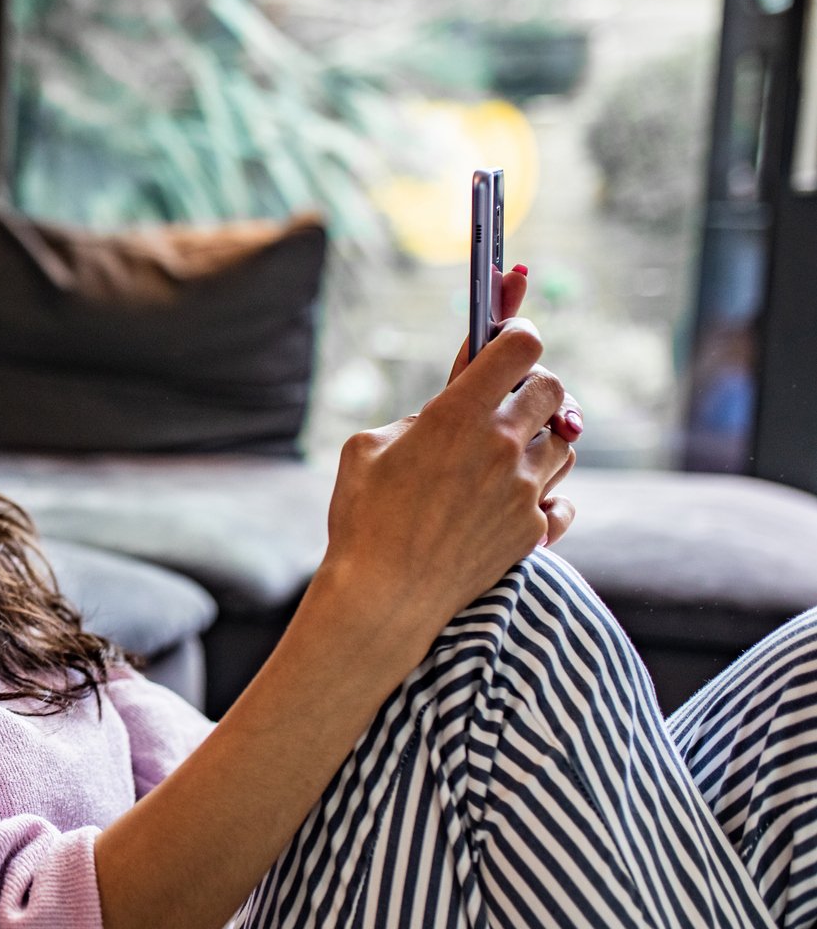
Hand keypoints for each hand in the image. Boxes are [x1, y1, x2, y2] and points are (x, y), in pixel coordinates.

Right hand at [320, 264, 579, 641]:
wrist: (383, 596)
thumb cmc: (362, 519)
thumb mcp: (366, 448)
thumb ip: (416, 418)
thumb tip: (446, 410)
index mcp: (457, 414)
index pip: (519, 345)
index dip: (517, 332)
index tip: (509, 337)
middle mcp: (502, 446)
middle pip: (553, 389)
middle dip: (534, 386)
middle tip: (510, 398)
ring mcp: (524, 491)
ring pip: (565, 443)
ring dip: (544, 440)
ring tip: (511, 455)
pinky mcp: (533, 531)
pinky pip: (562, 501)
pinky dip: (548, 498)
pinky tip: (520, 500)